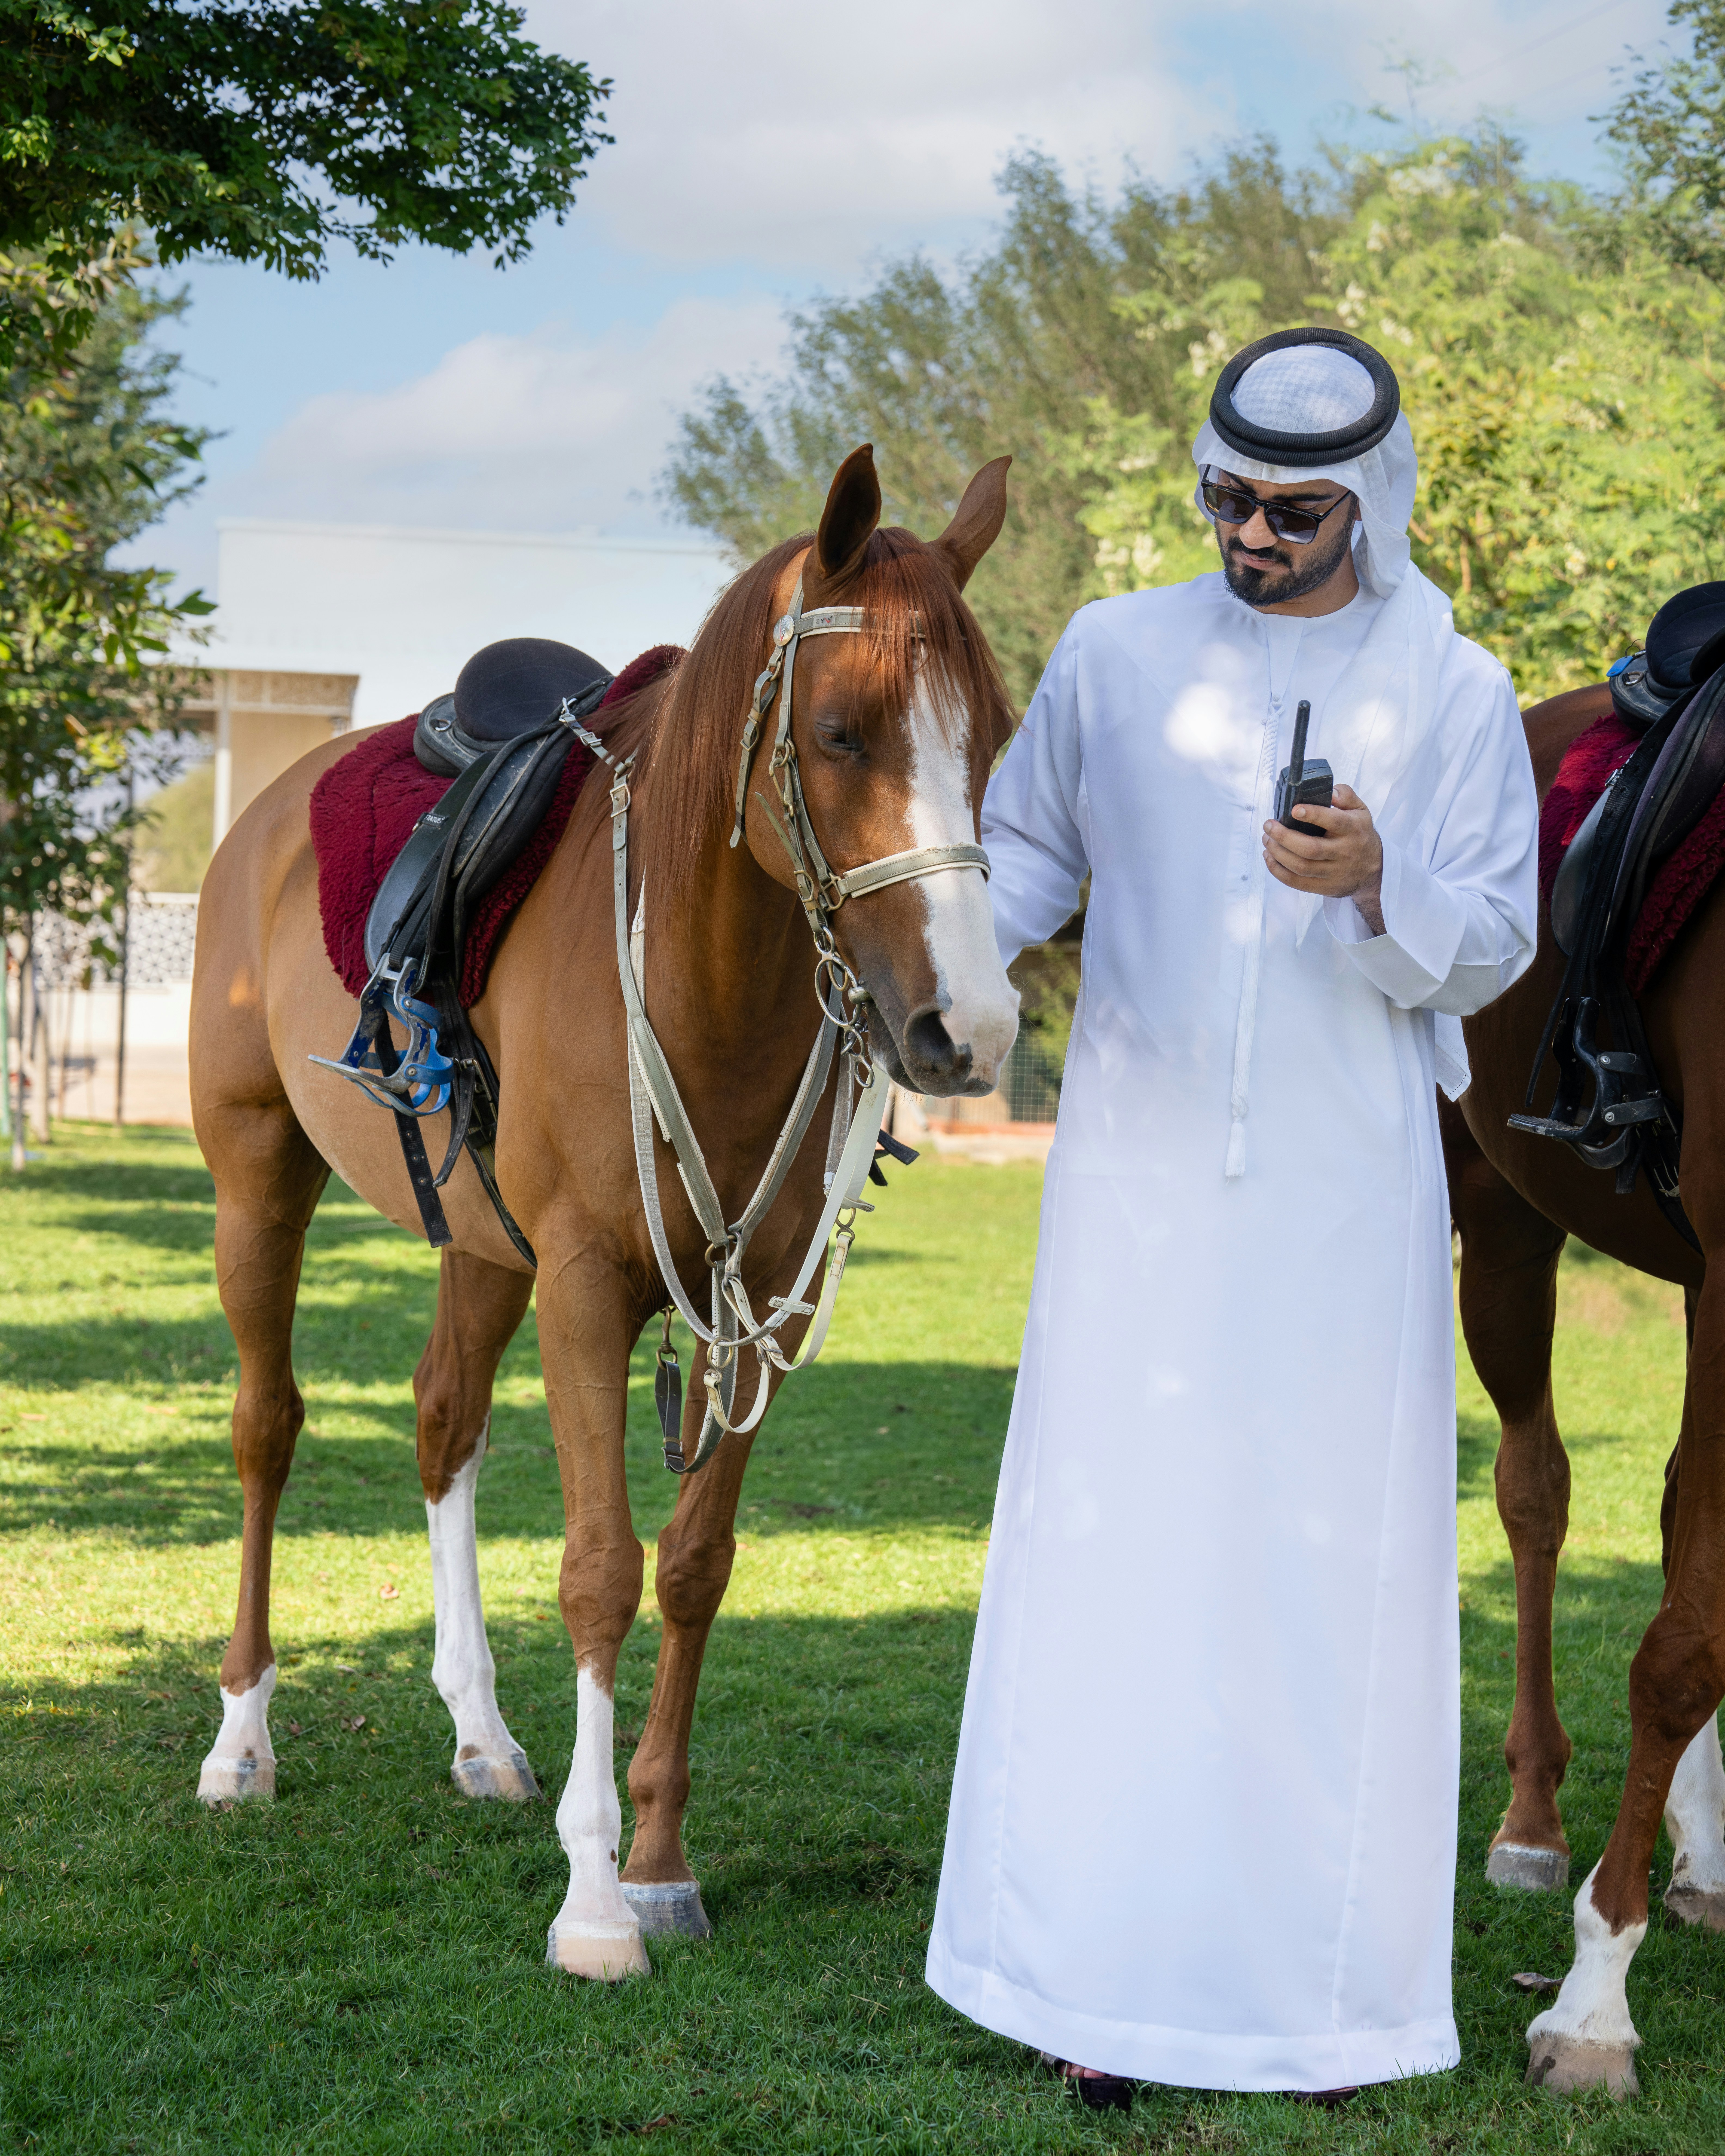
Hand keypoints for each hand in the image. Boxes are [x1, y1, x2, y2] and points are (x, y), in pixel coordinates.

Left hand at [1263, 783, 1384, 935]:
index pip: (1334, 821)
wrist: (1374, 869)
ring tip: (1267, 839)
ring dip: (1277, 853)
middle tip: (1268, 825)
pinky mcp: (1325, 887)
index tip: (1294, 809)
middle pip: (1310, 849)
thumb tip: (1331, 791)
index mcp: (1353, 829)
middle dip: (1284, 837)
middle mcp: (1344, 852)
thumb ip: (1346, 796)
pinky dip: (1278, 871)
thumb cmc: (1360, 834)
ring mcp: (1334, 872)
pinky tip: (1270, 857)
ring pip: (1301, 867)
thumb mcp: (1360, 811)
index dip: (1312, 815)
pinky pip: (1297, 882)